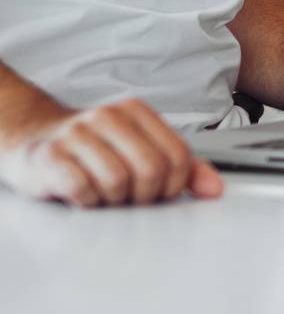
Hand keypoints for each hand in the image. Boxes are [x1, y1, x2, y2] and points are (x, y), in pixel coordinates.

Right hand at [0, 99, 223, 208]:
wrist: (37, 141)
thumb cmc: (96, 150)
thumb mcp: (142, 150)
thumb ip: (183, 167)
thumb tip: (215, 189)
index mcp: (138, 112)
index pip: (178, 155)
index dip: (175, 185)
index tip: (161, 193)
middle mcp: (109, 116)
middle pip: (151, 169)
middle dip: (145, 195)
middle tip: (132, 197)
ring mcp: (77, 134)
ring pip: (118, 181)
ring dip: (114, 199)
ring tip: (105, 193)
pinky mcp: (51, 156)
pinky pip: (83, 189)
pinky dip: (88, 201)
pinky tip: (84, 194)